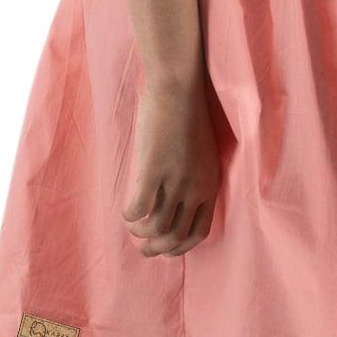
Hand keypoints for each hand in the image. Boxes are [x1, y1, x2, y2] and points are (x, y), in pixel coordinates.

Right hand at [121, 77, 221, 256]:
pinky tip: (125, 212)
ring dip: (140, 234)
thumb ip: (193, 177)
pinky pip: (138, 209)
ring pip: (156, 228)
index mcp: (210, 184)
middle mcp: (196, 188)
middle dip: (158, 249)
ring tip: (132, 228)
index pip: (199, 232)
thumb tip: (175, 199)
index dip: (180, 246)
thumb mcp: (201, 153)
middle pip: (177, 236)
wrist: (178, 86)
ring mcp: (175, 180)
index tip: (166, 248)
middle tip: (143, 249)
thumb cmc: (186, 113)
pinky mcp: (153, 170)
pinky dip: (129, 216)